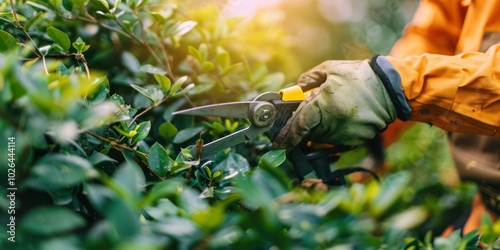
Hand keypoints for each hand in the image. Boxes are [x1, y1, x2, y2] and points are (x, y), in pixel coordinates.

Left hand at [273, 59, 397, 150]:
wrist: (391, 88)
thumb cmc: (359, 76)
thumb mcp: (331, 69)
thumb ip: (309, 78)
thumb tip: (295, 88)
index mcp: (323, 104)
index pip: (298, 126)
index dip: (287, 136)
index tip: (279, 143)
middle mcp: (332, 122)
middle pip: (309, 132)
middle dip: (306, 126)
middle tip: (314, 113)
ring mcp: (344, 133)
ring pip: (322, 137)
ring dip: (321, 127)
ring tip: (334, 109)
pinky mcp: (355, 140)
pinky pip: (337, 139)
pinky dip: (335, 131)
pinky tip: (344, 116)